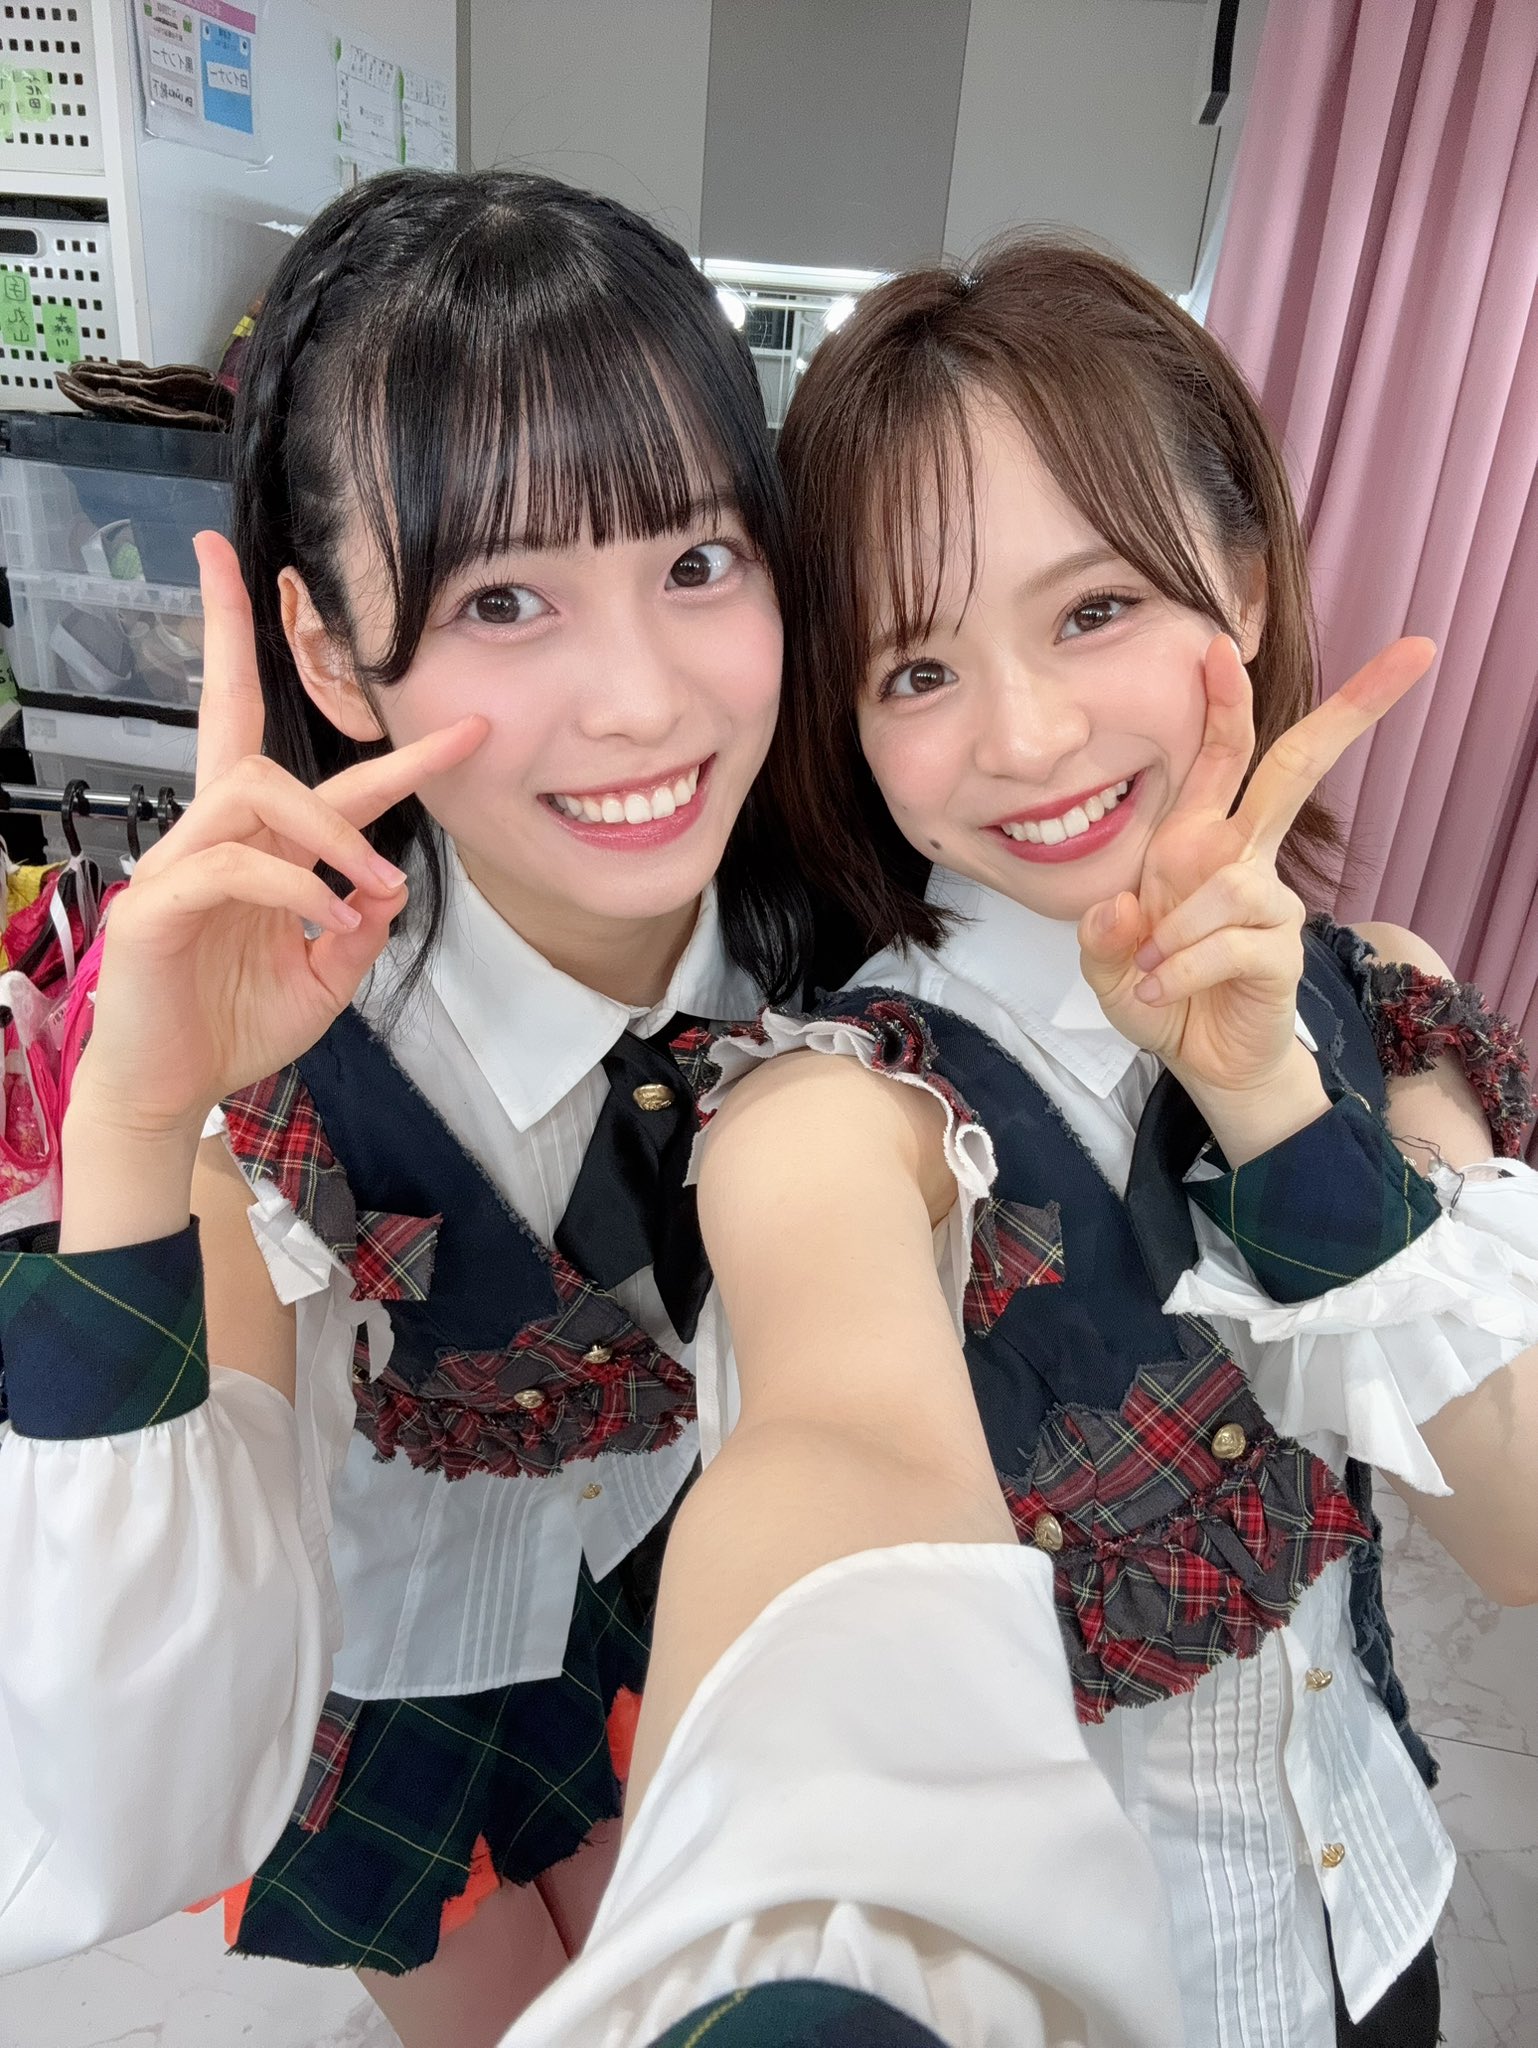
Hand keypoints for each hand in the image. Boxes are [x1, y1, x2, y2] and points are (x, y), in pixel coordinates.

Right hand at [70, 532, 486, 1144]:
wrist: (172, 1095)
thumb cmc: (233, 1028)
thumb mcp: (324, 982)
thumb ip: (361, 929)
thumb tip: (390, 884)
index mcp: (258, 853)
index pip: (326, 785)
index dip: (393, 755)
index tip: (468, 733)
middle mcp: (215, 843)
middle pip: (237, 732)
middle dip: (246, 666)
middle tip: (355, 695)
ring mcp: (177, 869)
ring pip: (247, 786)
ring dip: (329, 827)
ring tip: (375, 880)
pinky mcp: (154, 908)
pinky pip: (228, 867)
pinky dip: (296, 888)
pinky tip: (331, 923)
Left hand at [1077, 633, 1432, 1130]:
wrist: (1196, 1061)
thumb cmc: (1156, 993)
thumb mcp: (1105, 965)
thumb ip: (1100, 936)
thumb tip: (1120, 910)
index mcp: (1198, 840)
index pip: (1222, 757)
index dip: (1223, 701)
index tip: (1218, 642)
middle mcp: (1239, 858)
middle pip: (1298, 768)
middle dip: (1351, 709)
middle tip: (1414, 653)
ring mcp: (1267, 903)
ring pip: (1230, 886)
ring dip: (1177, 930)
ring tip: (1146, 969)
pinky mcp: (1281, 952)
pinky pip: (1230, 943)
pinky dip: (1182, 967)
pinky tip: (1157, 991)